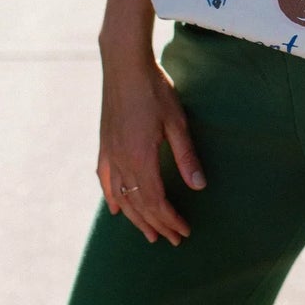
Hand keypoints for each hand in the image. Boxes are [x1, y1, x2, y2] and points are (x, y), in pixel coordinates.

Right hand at [96, 52, 205, 245]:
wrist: (123, 64)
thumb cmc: (154, 89)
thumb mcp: (177, 122)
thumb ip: (186, 156)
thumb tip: (199, 186)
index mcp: (141, 158)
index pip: (156, 201)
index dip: (170, 219)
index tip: (184, 231)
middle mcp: (121, 161)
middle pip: (139, 204)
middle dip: (157, 224)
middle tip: (172, 239)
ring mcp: (110, 153)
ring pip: (121, 196)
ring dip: (136, 218)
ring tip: (149, 233)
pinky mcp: (105, 144)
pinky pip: (106, 179)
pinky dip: (112, 197)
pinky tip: (115, 209)